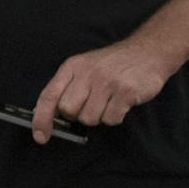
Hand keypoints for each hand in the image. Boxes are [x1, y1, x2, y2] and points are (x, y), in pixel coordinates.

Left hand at [31, 38, 176, 143]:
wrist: (148, 51)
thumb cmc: (112, 65)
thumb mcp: (84, 67)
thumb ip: (67, 87)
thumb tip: (50, 117)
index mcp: (72, 67)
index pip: (48, 96)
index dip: (41, 119)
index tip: (40, 136)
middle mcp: (87, 73)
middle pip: (69, 111)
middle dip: (78, 114)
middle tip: (92, 103)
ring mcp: (107, 82)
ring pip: (90, 119)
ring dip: (99, 116)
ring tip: (109, 100)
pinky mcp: (125, 91)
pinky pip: (111, 119)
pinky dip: (115, 116)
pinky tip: (121, 102)